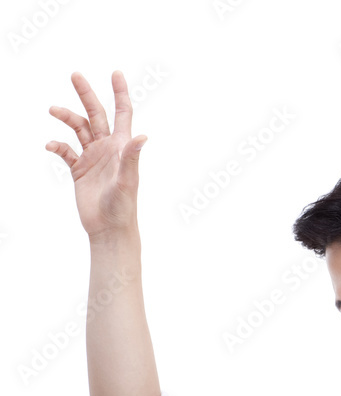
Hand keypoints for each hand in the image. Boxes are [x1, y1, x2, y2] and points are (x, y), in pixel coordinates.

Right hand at [45, 71, 146, 240]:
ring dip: (67, 117)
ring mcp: (93, 158)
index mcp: (122, 147)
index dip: (120, 93)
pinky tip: (51, 145)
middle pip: (96, 114)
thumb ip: (132, 157)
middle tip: (75, 74)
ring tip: (53, 109)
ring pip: (78, 129)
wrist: (109, 228)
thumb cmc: (123, 207)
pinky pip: (66, 151)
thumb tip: (142, 135)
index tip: (115, 73)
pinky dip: (57, 145)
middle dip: (87, 94)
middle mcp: (108, 148)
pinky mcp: (79, 170)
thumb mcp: (128, 180)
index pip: (122, 113)